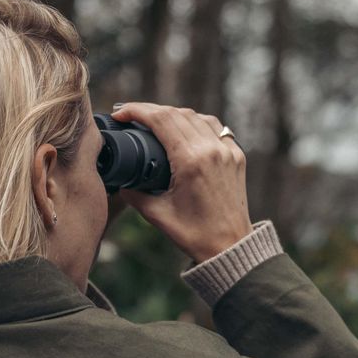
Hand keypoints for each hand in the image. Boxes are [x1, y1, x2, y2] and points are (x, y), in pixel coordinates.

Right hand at [109, 102, 253, 261]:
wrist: (231, 247)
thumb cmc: (195, 235)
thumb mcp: (156, 214)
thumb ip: (133, 193)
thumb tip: (120, 179)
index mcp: (191, 161)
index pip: (160, 119)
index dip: (136, 111)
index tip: (120, 115)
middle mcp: (211, 150)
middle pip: (176, 112)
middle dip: (150, 110)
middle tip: (131, 116)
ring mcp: (227, 151)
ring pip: (196, 116)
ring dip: (173, 114)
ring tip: (154, 121)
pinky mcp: (237, 156)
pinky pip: (215, 127)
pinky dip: (196, 122)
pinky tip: (184, 129)